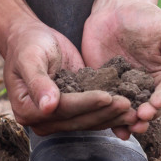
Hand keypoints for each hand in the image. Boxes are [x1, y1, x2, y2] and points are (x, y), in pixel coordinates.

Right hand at [3, 17, 135, 135]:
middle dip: (104, 112)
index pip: (63, 110)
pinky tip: (129, 109)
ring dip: (112, 116)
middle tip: (128, 104)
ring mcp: (59, 117)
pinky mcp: (74, 110)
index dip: (85, 104)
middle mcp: (43, 119)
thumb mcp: (30, 58)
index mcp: (28, 110)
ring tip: (133, 109)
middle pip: (79, 119)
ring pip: (89, 121)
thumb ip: (38, 82)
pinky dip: (111, 112)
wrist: (31, 39)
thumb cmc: (28, 44)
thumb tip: (48, 107)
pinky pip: (94, 114)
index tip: (107, 96)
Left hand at [82, 0, 160, 135]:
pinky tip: (112, 129)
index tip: (156, 103)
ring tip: (128, 128)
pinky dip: (110, 119)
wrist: (114, 8)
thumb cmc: (145, 17)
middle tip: (140, 118)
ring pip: (130, 112)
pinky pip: (108, 106)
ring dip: (130, 122)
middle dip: (147, 115)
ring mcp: (125, 89)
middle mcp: (147, 86)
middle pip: (150, 108)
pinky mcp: (104, 88)